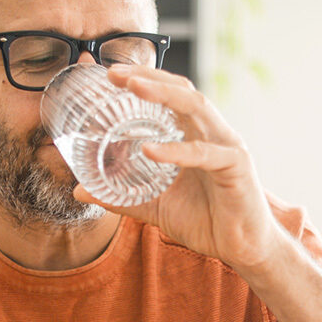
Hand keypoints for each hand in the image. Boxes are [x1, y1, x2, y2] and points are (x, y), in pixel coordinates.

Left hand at [72, 64, 285, 270]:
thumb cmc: (206, 220)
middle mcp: (211, 132)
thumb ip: (120, 197)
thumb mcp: (154, 207)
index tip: (105, 73)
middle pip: (180, 90)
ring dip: (163, 93)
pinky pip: (205, 153)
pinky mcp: (236, 167)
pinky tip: (150, 149)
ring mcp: (226, 145)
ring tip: (133, 87)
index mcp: (194, 134)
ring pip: (196, 107)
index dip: (140, 79)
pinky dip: (176, 150)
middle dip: (147, 76)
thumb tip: (79, 190)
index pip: (167, 96)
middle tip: (113, 72)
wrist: (242, 249)